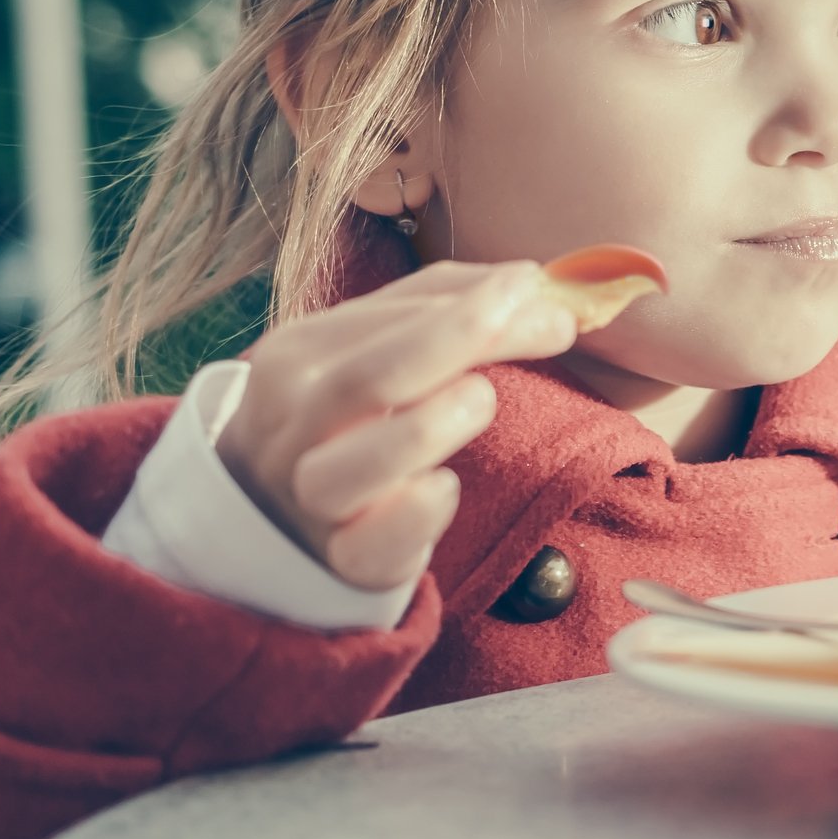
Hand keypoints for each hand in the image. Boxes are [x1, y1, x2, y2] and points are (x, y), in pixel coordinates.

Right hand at [214, 260, 578, 589]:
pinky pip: (368, 545)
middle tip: (556, 323)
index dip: (473, 298)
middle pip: (370, 378)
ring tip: (482, 396)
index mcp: (299, 354)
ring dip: (427, 427)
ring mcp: (308, 496)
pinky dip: (412, 515)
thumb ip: (441, 303)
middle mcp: (291, 424)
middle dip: (465, 339)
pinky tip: (446, 486)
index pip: (389, 317)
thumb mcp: (377, 344)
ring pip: (349, 469)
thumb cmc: (353, 410)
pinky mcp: (340, 558)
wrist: (281, 506)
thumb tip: (530, 280)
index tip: (537, 285)